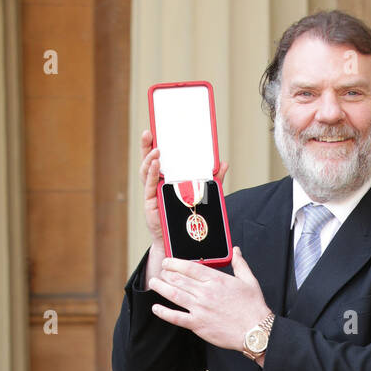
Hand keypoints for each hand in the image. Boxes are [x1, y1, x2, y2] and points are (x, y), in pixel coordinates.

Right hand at [139, 127, 227, 249]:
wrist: (180, 241)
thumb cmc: (188, 217)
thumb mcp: (203, 194)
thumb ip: (212, 179)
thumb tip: (223, 163)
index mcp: (166, 179)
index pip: (158, 158)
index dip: (154, 144)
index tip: (154, 130)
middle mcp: (156, 184)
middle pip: (148, 161)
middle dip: (146, 146)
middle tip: (148, 132)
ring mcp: (152, 193)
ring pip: (146, 172)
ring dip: (149, 159)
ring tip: (156, 150)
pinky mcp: (151, 202)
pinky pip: (150, 186)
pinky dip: (152, 174)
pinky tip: (156, 164)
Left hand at [147, 246, 269, 352]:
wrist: (255, 330)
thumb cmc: (253, 307)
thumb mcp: (249, 281)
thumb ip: (240, 264)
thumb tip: (236, 251)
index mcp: (216, 280)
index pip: (189, 267)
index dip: (175, 263)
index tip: (168, 262)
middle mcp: (205, 292)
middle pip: (179, 279)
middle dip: (166, 274)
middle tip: (160, 272)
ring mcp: (200, 309)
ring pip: (174, 295)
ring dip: (161, 288)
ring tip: (153, 283)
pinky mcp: (198, 325)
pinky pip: (177, 317)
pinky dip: (164, 312)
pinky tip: (156, 308)